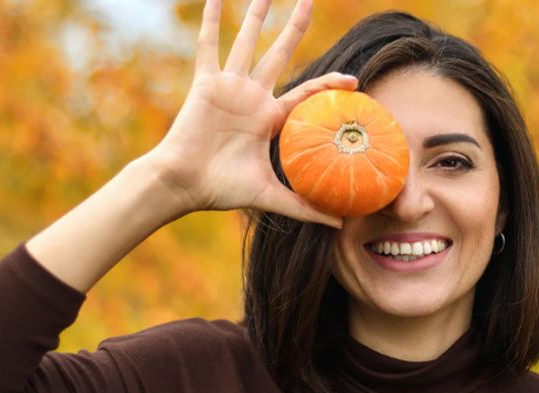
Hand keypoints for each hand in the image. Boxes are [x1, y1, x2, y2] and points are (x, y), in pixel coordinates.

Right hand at [144, 0, 356, 227]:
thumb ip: (304, 207)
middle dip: (294, 29)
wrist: (185, 183)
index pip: (305, 94)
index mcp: (268, 118)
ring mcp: (229, 87)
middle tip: (308, 2)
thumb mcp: (270, 196)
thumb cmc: (222, 189)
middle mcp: (251, 97)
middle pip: (279, 54)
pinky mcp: (206, 83)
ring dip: (257, 15)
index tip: (353, 80)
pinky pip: (209, 46)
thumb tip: (341, 225)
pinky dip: (212, 21)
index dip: (328, 85)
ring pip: (247, 42)